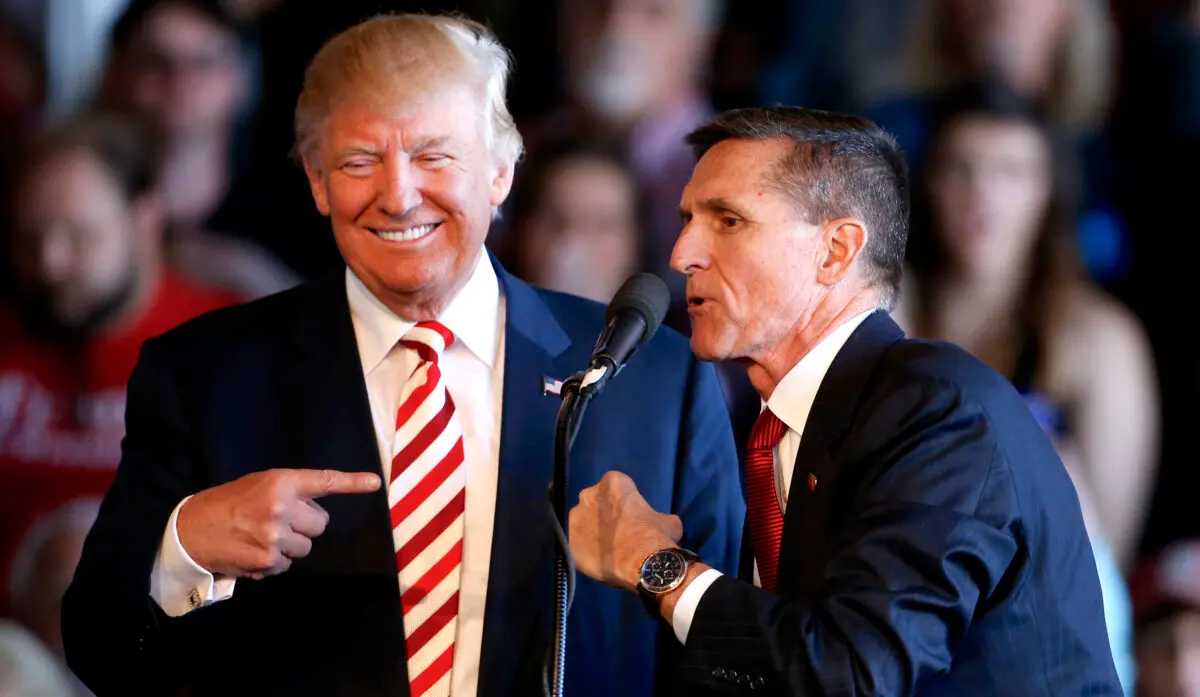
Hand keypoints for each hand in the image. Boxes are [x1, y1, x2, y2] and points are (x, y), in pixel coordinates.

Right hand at [177, 468, 380, 578]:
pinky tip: (254, 551)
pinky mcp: (268, 561)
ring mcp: (275, 536)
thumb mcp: (259, 485)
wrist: (191, 530)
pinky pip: (288, 564)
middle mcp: (281, 507)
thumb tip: (318, 510)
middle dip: (305, 524)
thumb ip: (290, 492)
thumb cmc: (229, 503)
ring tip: (263, 536)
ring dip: (290, 545)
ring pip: (306, 546)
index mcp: (281, 482)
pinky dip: (274, 561)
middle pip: (320, 523)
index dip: (352, 482)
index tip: (375, 483)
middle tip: (280, 520)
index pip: (324, 481)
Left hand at [568, 471, 682, 591]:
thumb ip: (656, 515)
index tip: (629, 516)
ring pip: (581, 522)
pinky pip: (576, 544)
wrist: (642, 563)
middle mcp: (589, 495)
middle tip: (616, 532)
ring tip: (605, 549)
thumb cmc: (655, 536)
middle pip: (594, 501)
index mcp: (613, 482)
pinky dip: (584, 551)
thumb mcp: (668, 520)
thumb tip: (658, 523)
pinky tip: (598, 561)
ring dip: (590, 532)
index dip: (622, 502)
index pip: (615, 486)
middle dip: (602, 514)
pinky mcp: (569, 542)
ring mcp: (575, 518)